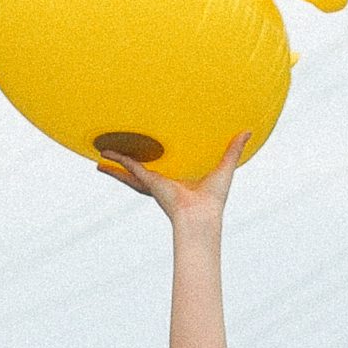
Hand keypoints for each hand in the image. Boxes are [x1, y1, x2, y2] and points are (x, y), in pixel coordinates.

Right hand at [97, 130, 249, 232]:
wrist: (202, 216)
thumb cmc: (214, 200)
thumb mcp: (225, 167)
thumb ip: (233, 149)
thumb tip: (248, 131)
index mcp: (177, 181)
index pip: (163, 170)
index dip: (155, 162)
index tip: (147, 154)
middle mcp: (162, 183)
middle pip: (140, 171)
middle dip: (126, 166)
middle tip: (114, 157)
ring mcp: (153, 183)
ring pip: (129, 171)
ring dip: (114, 166)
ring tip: (99, 158)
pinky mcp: (150, 181)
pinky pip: (130, 167)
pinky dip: (118, 161)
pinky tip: (104, 155)